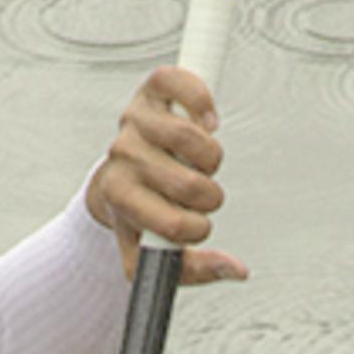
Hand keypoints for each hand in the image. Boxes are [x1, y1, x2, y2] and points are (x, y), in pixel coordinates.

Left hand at [85, 64, 246, 285]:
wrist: (115, 174)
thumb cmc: (138, 212)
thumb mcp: (152, 251)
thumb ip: (194, 269)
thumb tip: (237, 270)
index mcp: (119, 196)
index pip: (174, 224)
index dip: (197, 229)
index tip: (195, 225)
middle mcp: (122, 155)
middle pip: (189, 184)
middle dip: (207, 196)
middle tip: (197, 192)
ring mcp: (136, 119)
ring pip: (194, 139)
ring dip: (211, 159)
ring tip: (200, 164)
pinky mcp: (152, 89)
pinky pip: (183, 83)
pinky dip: (204, 104)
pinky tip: (207, 122)